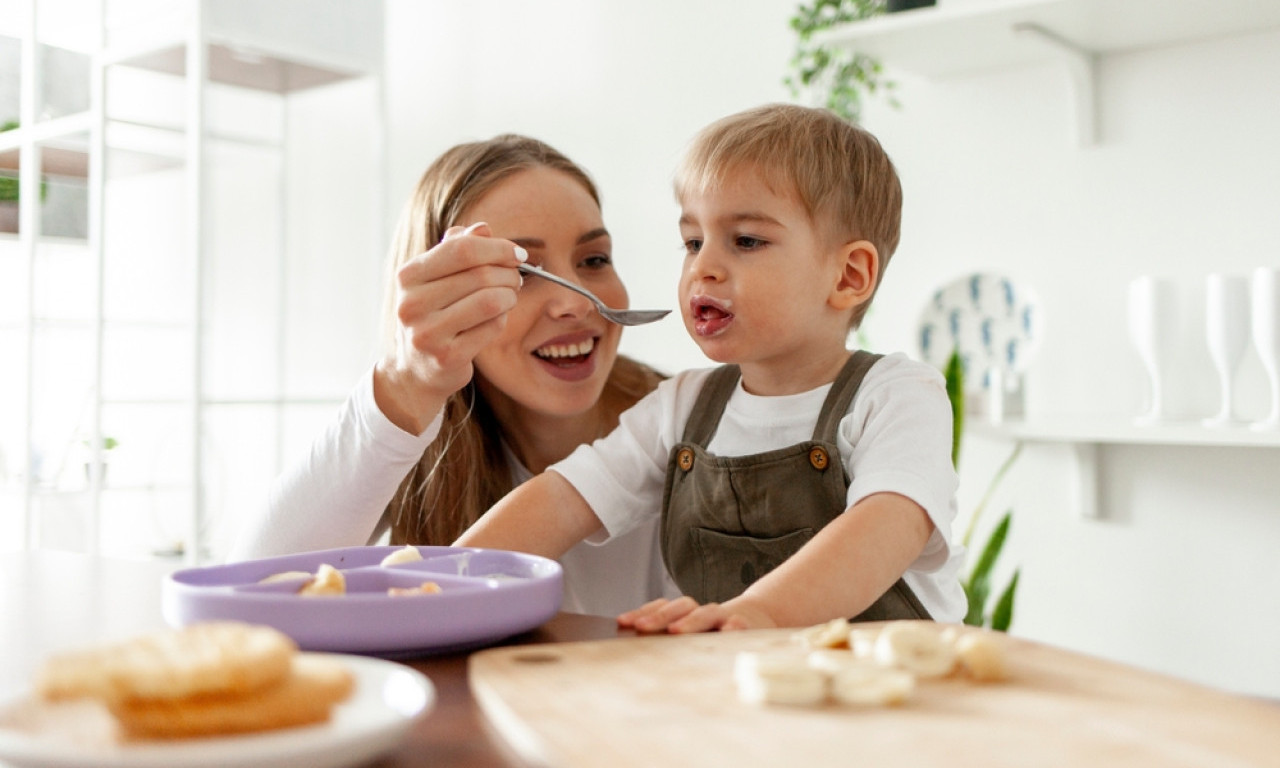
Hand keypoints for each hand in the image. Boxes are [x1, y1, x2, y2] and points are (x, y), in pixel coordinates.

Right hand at [375, 222, 523, 432]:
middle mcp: (412, 304)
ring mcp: (428, 333)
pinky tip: (497, 319)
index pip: (461, 249)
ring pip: (490, 300)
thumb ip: (457, 249)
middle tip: (517, 278)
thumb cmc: (432, 315)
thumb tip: (483, 228)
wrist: (416, 369)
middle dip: (509, 273)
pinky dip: (502, 320)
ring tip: (509, 296)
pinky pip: (492, 327)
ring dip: (509, 295)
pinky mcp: (447, 357)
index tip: (518, 253)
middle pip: (480, 275)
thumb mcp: (436, 278)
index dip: (497, 248)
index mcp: (408, 276)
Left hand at [617, 596, 778, 633]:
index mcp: (687, 613)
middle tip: (642, 627)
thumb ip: (668, 636)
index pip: (663, 607)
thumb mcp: (692, 633)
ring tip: (676, 631)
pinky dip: (734, 627)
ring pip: (706, 613)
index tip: (623, 622)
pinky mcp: (747, 627)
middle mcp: (703, 612)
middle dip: (659, 617)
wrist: (759, 617)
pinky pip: (740, 625)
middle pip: (681, 607)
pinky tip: (728, 631)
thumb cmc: (717, 631)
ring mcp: (724, 617)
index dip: (643, 612)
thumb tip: (632, 638)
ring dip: (690, 621)